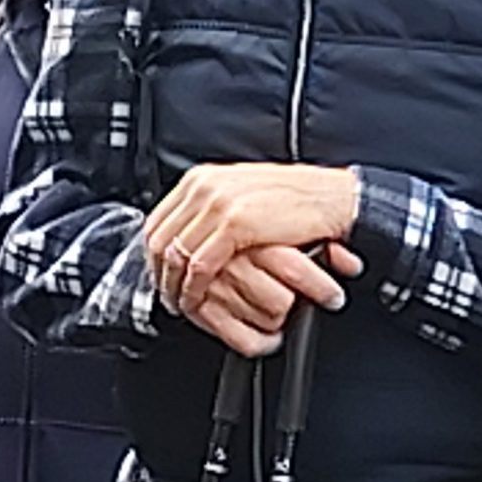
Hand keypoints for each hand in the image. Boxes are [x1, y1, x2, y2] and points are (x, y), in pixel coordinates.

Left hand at [142, 163, 363, 347]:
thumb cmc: (294, 200)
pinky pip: (200, 265)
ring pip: (175, 254)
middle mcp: (205, 186)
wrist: (331, 198)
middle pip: (159, 238)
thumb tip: (186, 234)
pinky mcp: (235, 224)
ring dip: (173, 286)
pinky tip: (198, 300)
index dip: (151, 255)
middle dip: (158, 274)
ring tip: (181, 304)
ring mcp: (218, 203)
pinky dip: (194, 288)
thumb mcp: (242, 194)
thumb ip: (212, 208)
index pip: (157, 220)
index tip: (159, 276)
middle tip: (167, 297)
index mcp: (203, 178)